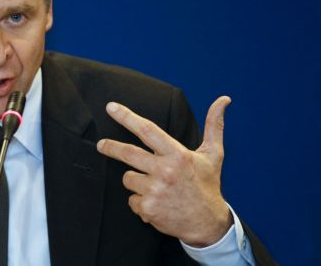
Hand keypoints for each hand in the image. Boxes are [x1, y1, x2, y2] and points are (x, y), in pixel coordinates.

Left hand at [96, 96, 232, 246]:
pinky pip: (131, 199)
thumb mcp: (213, 155)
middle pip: (127, 153)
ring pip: (128, 178)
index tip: (111, 108)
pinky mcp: (148, 208)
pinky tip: (156, 203)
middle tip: (101, 145)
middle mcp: (165, 171)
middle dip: (110, 147)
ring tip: (155, 187)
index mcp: (177, 155)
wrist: (208, 224)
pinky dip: (139, 201)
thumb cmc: (207, 185)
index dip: (126, 117)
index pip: (147, 130)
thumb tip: (224, 99)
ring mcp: (155, 191)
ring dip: (136, 181)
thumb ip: (214, 125)